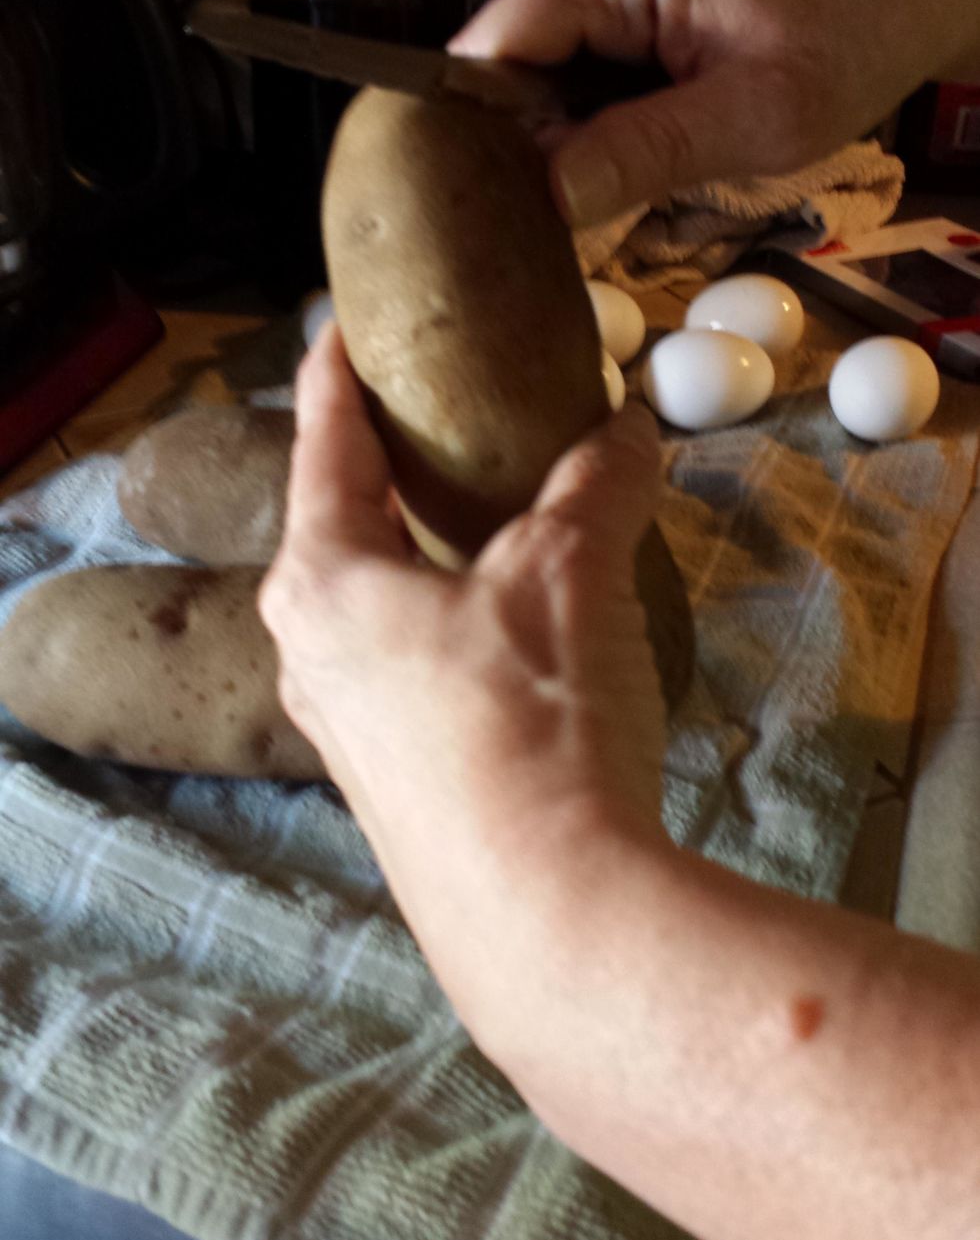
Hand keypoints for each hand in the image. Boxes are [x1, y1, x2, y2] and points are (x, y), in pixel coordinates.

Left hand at [260, 325, 667, 1041]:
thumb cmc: (529, 717)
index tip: (348, 321)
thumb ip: (595, 485)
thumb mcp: (569, 572)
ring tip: (485, 527)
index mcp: (323, 579)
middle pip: (337, 527)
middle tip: (440, 419)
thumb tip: (625, 429)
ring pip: (372, 609)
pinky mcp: (393, 791)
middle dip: (384, 469)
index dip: (338, 370)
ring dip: (419, 558)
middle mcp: (308, 653)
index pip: (324, 440)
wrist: (548, 917)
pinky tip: (509, 639)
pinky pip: (407, 674)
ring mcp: (343, 733)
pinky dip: (447, 629)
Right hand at [451, 0, 979, 226]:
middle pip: (507, 70)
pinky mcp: (636, 13)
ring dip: (556, 147)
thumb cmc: (852, 37)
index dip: (478, 138)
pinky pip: (582, 79)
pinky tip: (610, 179)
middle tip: (530, 234)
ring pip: (541, 82)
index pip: (490, 53)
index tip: (483, 215)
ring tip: (572, 215)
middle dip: (517, 150)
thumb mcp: (755, 116)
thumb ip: (643, 153)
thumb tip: (545, 199)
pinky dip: (590, 132)